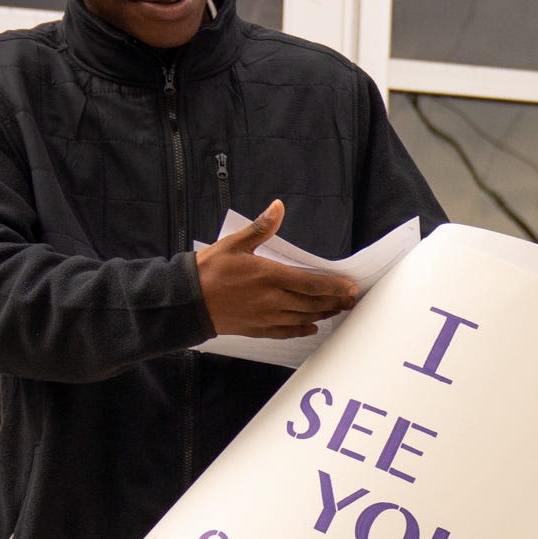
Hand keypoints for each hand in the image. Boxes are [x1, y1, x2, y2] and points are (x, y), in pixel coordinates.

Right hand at [196, 201, 356, 338]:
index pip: (311, 282)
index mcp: (269, 275)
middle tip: (351, 299)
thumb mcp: (235, 243)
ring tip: (337, 310)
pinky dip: (301, 330)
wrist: (186, 301)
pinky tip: (311, 328)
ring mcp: (265, 316)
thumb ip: (261, 228)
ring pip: (302, 317)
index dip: (334, 286)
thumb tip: (278, 207)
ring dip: (322, 314)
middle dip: (335, 301)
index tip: (350, 287)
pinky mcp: (257, 329)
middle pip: (312, 302)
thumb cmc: (208, 270)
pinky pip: (285, 331)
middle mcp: (271, 299)